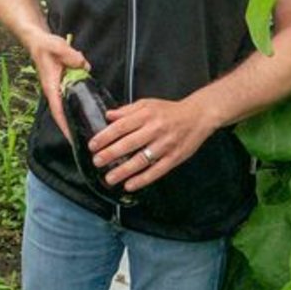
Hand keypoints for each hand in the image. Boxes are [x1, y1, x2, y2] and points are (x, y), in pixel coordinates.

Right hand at [27, 33, 87, 142]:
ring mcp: (58, 89)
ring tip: (88, 135)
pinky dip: (78, 108)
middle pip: (63, 115)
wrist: (37, 41)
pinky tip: (90, 113)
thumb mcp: (57, 47)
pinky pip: (72, 99)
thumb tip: (84, 66)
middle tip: (84, 144)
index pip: (58, 111)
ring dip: (75, 121)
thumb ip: (71, 56)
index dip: (65, 127)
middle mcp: (54, 91)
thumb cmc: (46, 45)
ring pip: (67, 109)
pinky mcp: (63, 84)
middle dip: (71, 130)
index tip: (72, 141)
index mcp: (51, 87)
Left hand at [87, 96, 216, 193]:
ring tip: (110, 178)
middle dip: (110, 154)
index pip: (121, 126)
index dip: (105, 136)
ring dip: (124, 170)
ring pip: (142, 160)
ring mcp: (165, 145)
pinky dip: (143, 179)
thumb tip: (108, 116)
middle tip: (96, 162)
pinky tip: (130, 185)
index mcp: (146, 115)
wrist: (198, 116)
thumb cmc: (169, 111)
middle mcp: (155, 130)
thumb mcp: (147, 104)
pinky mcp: (174, 158)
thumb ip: (127, 110)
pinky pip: (157, 171)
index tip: (93, 145)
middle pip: (129, 143)